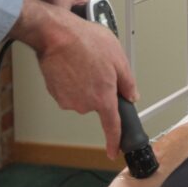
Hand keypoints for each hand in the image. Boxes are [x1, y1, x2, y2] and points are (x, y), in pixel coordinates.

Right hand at [8, 0, 138, 159]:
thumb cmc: (86, 41)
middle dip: (99, 89)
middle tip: (97, 67)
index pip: (112, 126)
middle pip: (97, 103)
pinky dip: (71, 81)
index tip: (114, 151)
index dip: (114, 141)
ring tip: (83, 62)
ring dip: (85, 83)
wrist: (56, 35)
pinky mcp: (55, 93)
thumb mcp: (118, 57)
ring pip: (82, 96)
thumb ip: (128, 81)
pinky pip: (69, 91)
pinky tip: (72, 65)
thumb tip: (132, 95)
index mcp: (103, 97)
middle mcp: (85, 103)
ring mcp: (68, 100)